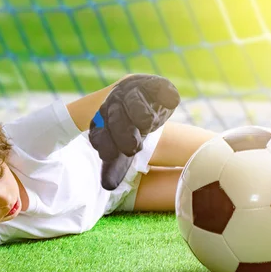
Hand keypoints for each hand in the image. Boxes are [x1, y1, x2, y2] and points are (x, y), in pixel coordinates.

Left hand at [89, 74, 179, 189]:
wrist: (141, 98)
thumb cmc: (128, 130)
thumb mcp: (121, 149)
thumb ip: (115, 167)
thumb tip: (108, 186)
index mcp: (102, 119)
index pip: (99, 133)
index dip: (105, 144)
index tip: (110, 156)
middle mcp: (115, 103)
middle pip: (116, 118)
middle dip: (122, 133)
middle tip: (132, 148)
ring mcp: (134, 91)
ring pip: (134, 101)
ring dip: (140, 113)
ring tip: (147, 124)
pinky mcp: (156, 85)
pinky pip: (160, 87)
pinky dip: (165, 94)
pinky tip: (170, 102)